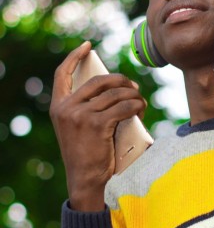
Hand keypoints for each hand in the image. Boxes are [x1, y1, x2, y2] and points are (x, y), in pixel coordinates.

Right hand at [49, 42, 146, 210]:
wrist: (86, 180)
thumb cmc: (88, 155)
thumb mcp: (78, 128)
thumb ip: (86, 109)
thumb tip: (114, 90)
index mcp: (58, 107)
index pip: (62, 74)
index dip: (74, 57)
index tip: (87, 46)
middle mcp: (66, 108)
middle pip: (99, 80)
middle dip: (120, 80)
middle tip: (133, 87)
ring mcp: (80, 115)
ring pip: (115, 94)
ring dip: (133, 95)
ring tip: (140, 102)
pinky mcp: (97, 124)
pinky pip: (123, 106)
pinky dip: (136, 105)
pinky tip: (141, 109)